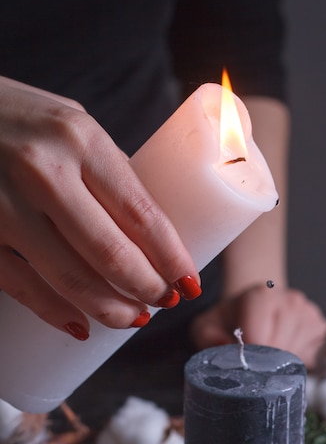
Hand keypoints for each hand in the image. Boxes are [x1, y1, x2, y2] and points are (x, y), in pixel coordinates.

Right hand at [0, 77, 199, 337]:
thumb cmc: (13, 118)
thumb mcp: (67, 125)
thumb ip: (104, 169)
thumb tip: (146, 225)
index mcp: (79, 139)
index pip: (142, 214)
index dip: (172, 258)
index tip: (189, 283)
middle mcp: (42, 172)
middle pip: (112, 255)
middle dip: (147, 288)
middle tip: (163, 301)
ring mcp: (3, 206)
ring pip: (71, 279)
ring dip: (110, 309)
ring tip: (132, 318)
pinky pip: (23, 287)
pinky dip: (56, 313)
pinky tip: (80, 325)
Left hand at [189, 285, 325, 368]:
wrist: (256, 306)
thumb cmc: (229, 320)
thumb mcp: (206, 326)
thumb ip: (208, 338)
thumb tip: (226, 348)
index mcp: (260, 296)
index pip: (259, 337)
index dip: (248, 357)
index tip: (242, 365)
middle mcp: (290, 300)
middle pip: (281, 346)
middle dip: (265, 364)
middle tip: (254, 369)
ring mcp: (310, 314)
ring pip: (299, 354)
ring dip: (282, 366)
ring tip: (268, 362)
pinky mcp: (322, 328)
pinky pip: (315, 357)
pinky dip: (299, 365)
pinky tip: (285, 360)